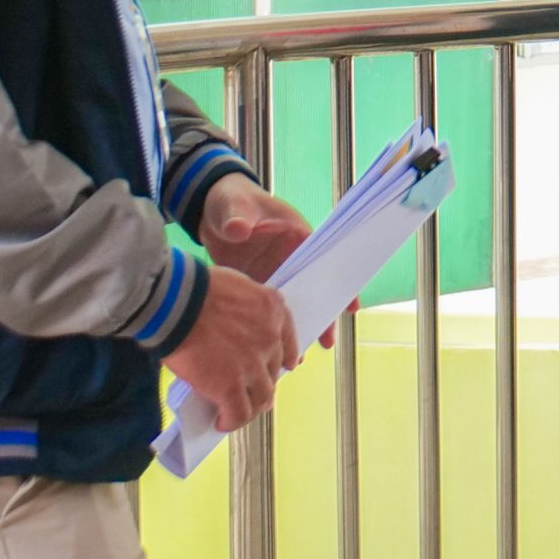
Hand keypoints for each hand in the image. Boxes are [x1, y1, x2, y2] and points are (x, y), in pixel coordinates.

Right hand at [161, 265, 297, 432]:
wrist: (174, 302)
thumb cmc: (194, 288)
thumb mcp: (235, 287)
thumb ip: (246, 308)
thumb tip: (239, 326)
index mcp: (273, 309)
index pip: (289, 341)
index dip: (285, 358)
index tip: (284, 366)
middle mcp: (270, 338)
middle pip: (273, 370)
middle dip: (263, 381)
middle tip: (249, 389)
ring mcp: (252, 364)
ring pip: (262, 396)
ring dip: (251, 405)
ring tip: (236, 411)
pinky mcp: (230, 386)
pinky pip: (238, 413)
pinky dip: (231, 421)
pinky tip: (221, 422)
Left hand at [198, 178, 343, 349]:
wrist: (208, 211)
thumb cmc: (230, 200)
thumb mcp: (234, 205)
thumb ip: (237, 218)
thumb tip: (238, 229)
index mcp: (295, 234)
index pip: (323, 260)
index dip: (338, 283)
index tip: (351, 306)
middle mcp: (290, 257)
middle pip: (311, 288)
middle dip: (322, 315)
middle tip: (327, 342)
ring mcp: (274, 272)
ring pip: (292, 303)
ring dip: (297, 327)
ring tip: (298, 358)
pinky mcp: (256, 284)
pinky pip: (269, 310)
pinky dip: (273, 328)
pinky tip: (272, 350)